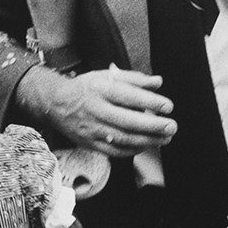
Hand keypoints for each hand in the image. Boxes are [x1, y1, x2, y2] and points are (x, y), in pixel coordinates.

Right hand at [23, 67, 175, 157]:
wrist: (56, 103)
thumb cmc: (86, 88)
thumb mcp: (107, 76)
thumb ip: (134, 79)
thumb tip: (157, 82)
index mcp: (102, 90)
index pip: (129, 96)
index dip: (150, 102)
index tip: (168, 106)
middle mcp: (97, 110)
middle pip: (128, 121)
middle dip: (153, 126)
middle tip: (171, 127)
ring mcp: (93, 129)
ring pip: (123, 139)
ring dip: (147, 141)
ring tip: (164, 139)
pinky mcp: (90, 143)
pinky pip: (114, 151)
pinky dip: (132, 151)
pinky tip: (145, 146)